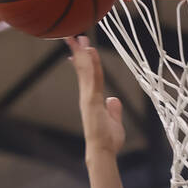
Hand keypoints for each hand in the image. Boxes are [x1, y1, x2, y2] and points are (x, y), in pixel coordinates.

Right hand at [66, 35, 125, 154]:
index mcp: (91, 100)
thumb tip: (114, 99)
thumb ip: (114, 110)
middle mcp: (87, 97)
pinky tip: (90, 52)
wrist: (103, 152)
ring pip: (85, 71)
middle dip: (77, 52)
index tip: (79, 49)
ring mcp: (88, 98)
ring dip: (82, 53)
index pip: (86, 77)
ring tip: (79, 37)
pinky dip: (91, 65)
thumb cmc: (108, 141)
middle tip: (73, 35)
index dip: (82, 62)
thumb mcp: (114, 122)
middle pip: (81, 70)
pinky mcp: (92, 101)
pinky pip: (93, 78)